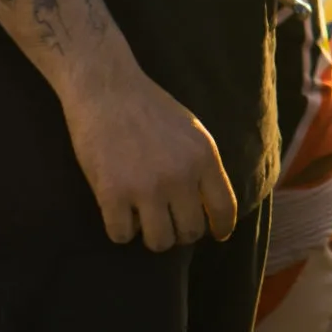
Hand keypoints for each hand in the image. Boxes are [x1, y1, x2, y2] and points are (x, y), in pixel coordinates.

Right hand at [62, 61, 237, 250]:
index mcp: (204, 157)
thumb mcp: (192, 132)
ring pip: (159, 242)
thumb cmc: (149, 108)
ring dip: (152, 236)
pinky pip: (122, 235)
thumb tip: (210, 205)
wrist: (107, 89)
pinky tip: (119, 212)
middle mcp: (180, 176)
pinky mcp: (112, 194)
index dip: (221, 228)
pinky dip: (120, 229)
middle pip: (190, 232)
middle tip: (168, 221)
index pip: (224, 209)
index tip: (217, 235)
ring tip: (144, 218)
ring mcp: (146, 187)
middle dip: (180, 232)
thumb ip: (202, 166)